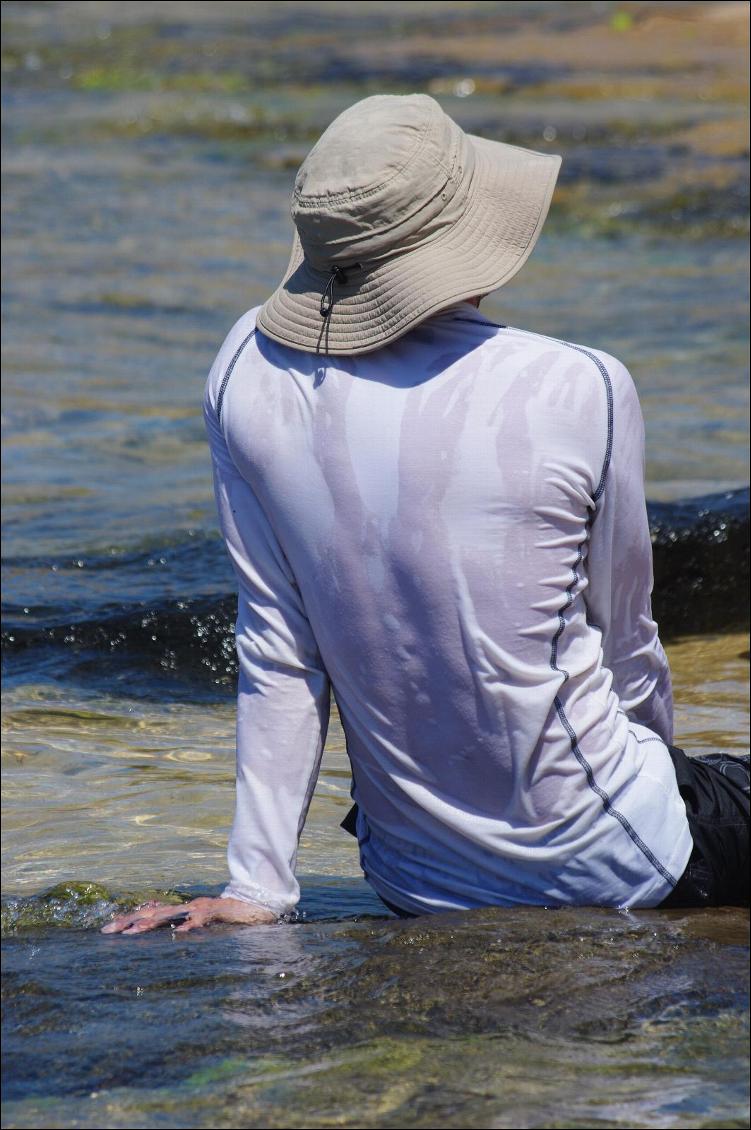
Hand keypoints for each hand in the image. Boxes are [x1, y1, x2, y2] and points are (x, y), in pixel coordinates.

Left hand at [100, 896, 276, 934]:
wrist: (254, 904)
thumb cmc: (226, 917)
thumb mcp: (200, 922)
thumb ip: (184, 925)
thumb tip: (168, 934)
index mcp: (181, 911)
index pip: (150, 913)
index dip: (129, 919)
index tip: (108, 928)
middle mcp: (186, 907)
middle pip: (152, 913)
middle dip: (128, 921)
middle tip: (107, 931)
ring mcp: (199, 908)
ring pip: (171, 915)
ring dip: (150, 924)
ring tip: (132, 932)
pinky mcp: (215, 912)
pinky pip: (200, 920)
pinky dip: (189, 926)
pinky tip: (178, 934)